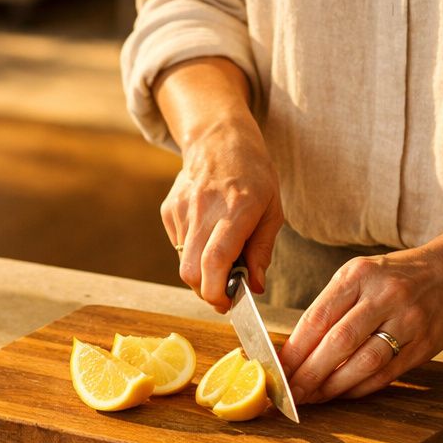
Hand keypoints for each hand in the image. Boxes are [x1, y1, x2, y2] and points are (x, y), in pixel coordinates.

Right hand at [162, 121, 283, 312]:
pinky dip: (193, 252)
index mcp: (236, 210)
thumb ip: (263, 250)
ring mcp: (181, 210)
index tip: (227, 303)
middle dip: (206, 292)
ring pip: (184, 262)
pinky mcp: (169, 210)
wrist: (219, 139)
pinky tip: (207, 233)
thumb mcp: (273, 210)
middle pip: (190, 272)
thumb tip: (255, 286)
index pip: (215, 261)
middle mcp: (204, 210)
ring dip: (202, 270)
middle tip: (223, 292)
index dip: (217, 291)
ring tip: (221, 253)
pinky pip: (179, 246)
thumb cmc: (254, 175)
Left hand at [278, 246, 442, 402]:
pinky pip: (387, 373)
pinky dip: (360, 387)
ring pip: (365, 362)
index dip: (294, 350)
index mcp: (359, 275)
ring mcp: (408, 321)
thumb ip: (329, 308)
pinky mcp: (425, 345)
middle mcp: (385, 295)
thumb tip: (293, 352)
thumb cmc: (393, 278)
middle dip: (309, 372)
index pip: (318, 317)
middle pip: (339, 342)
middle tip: (291, 392)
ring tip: (312, 397)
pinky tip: (342, 393)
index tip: (277, 370)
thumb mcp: (358, 276)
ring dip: (333, 385)